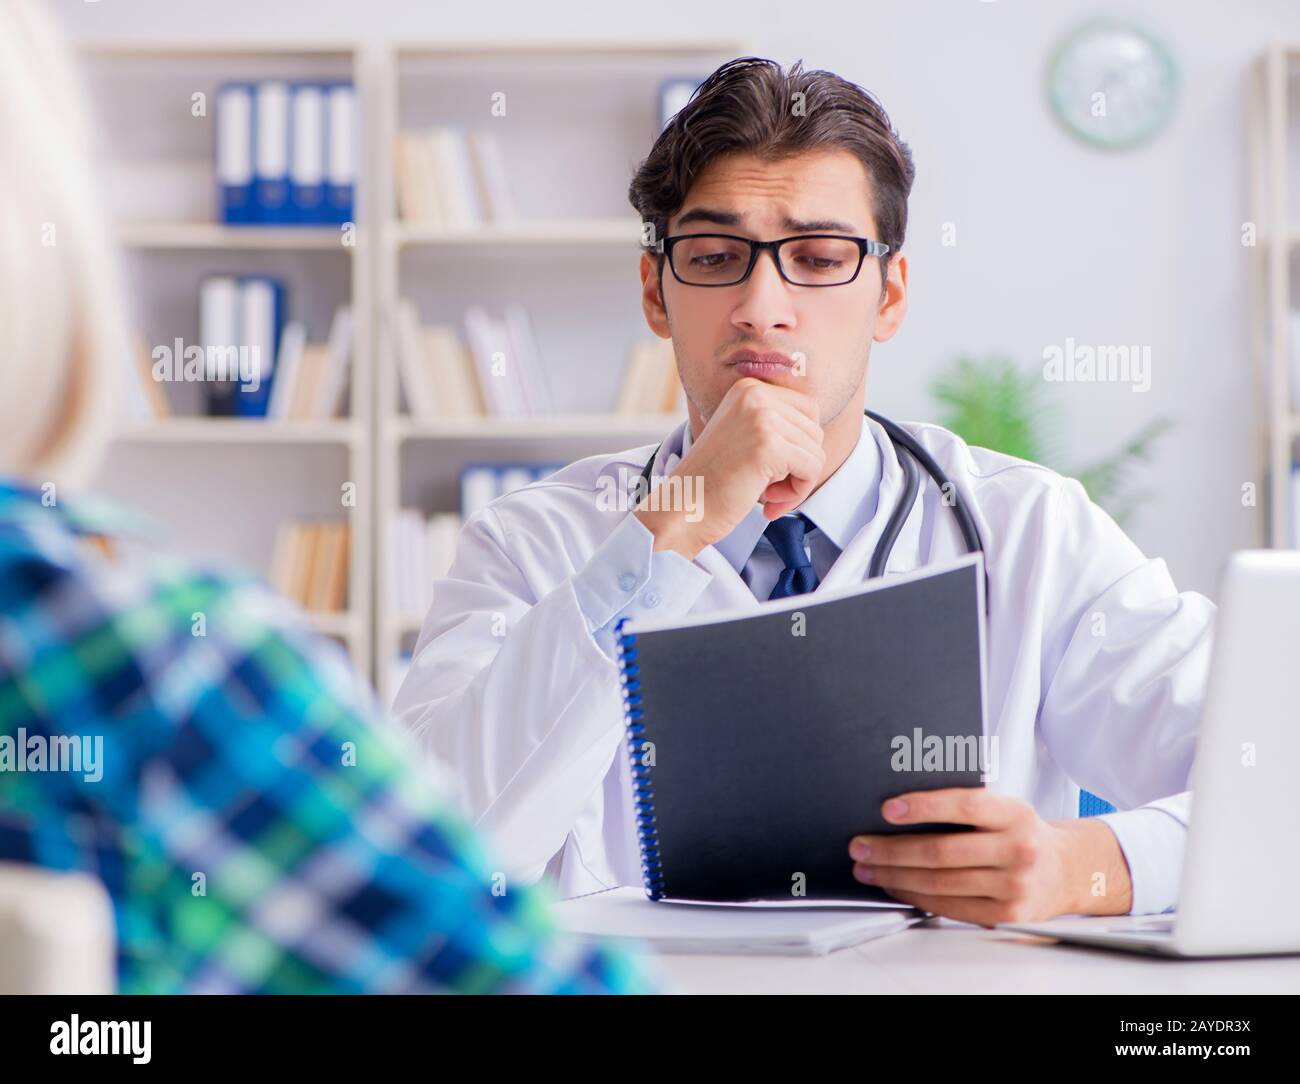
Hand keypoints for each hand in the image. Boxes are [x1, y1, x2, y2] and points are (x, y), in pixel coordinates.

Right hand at [634, 377, 824, 558]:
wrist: (682, 508)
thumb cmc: (713, 480)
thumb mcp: (744, 435)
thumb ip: (775, 424)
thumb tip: (817, 429)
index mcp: (749, 388)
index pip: (808, 411)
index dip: (798, 446)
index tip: (772, 471)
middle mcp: (755, 395)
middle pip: (814, 430)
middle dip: (799, 465)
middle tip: (770, 487)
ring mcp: (762, 418)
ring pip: (816, 451)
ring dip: (797, 482)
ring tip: (766, 494)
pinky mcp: (769, 446)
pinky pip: (812, 469)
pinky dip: (798, 492)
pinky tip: (769, 502)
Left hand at [846, 788, 1133, 925]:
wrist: (1068, 870)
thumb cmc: (1023, 833)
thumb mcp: (1005, 809)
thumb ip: (965, 807)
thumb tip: (900, 809)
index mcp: (1014, 813)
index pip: (965, 806)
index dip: (923, 806)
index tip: (888, 808)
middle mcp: (1017, 849)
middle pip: (942, 851)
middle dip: (892, 850)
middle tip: (861, 846)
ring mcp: (1013, 885)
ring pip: (940, 882)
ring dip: (895, 876)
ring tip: (869, 868)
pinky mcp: (1006, 914)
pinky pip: (950, 906)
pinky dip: (916, 897)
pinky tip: (897, 887)